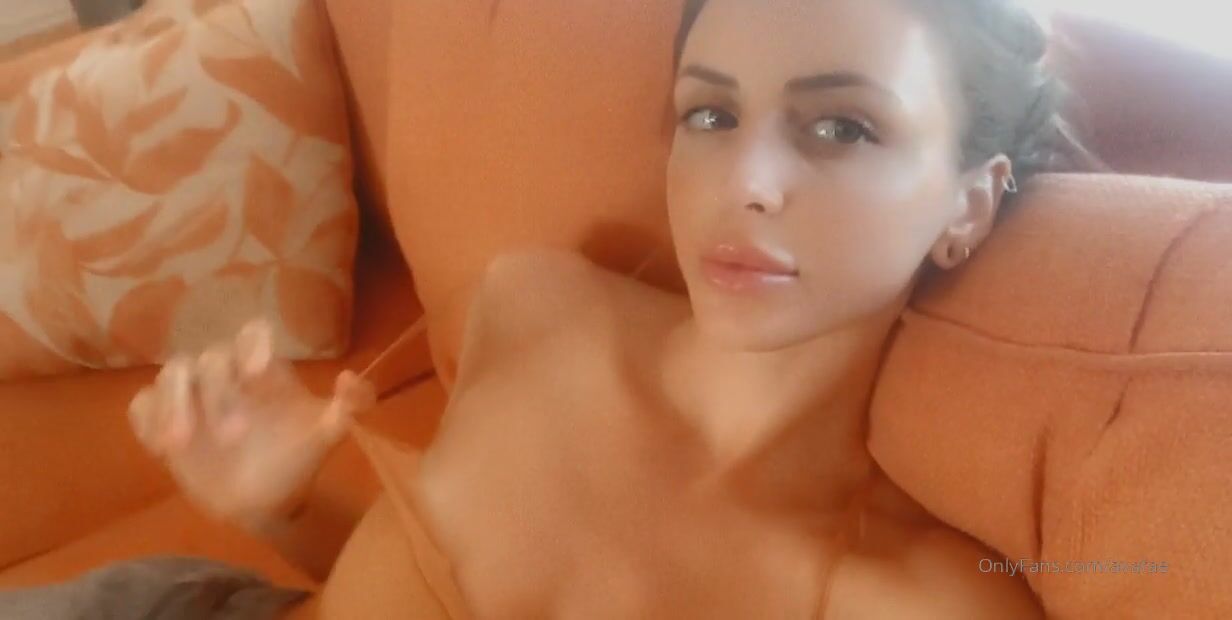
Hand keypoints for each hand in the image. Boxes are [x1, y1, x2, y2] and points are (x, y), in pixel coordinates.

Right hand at [128, 320, 374, 530]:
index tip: (259, 373)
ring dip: (173, 403)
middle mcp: (226, 376)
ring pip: (170, 374)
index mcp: (264, 371)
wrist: (268, 503)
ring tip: (181, 443)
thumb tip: (351, 378)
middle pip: (209, 357)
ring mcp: (192, 398)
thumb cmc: (298, 460)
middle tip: (234, 436)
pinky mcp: (164, 424)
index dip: (253, 345)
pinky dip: (147, 419)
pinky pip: (142, 406)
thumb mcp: (328, 436)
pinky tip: (162, 447)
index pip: (253, 335)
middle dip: (218, 392)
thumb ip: (349, 408)